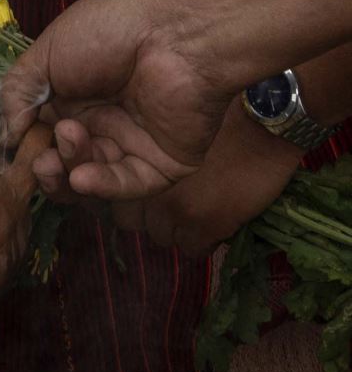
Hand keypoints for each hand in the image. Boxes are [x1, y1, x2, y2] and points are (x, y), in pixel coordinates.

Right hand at [0, 0, 232, 202]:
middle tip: (39, 159)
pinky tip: (82, 177)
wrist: (174, 29)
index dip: (26, 146)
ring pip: (92, 177)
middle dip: (46, 166)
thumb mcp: (44, 56)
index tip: (14, 149)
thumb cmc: (107, 30)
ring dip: (70, 169)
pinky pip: (129, 183)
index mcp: (71, 97)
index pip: (41, 134)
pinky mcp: (163, 163)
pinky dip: (103, 185)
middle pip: (64, 162)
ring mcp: (132, 144)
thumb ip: (17, 97)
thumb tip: (6, 140)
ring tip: (59, 153)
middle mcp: (101, 122)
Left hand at [103, 105, 301, 253]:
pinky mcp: (206, 226)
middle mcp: (145, 191)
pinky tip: (215, 225)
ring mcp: (174, 211)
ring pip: (161, 237)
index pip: (111, 199)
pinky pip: (192, 249)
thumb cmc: (216, 122)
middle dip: (147, 215)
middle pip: (130, 221)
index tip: (143, 193)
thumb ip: (144, 162)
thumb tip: (135, 181)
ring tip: (195, 212)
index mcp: (132, 166)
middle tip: (172, 203)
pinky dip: (202, 242)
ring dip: (175, 229)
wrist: (259, 126)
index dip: (128, 197)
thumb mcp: (165, 140)